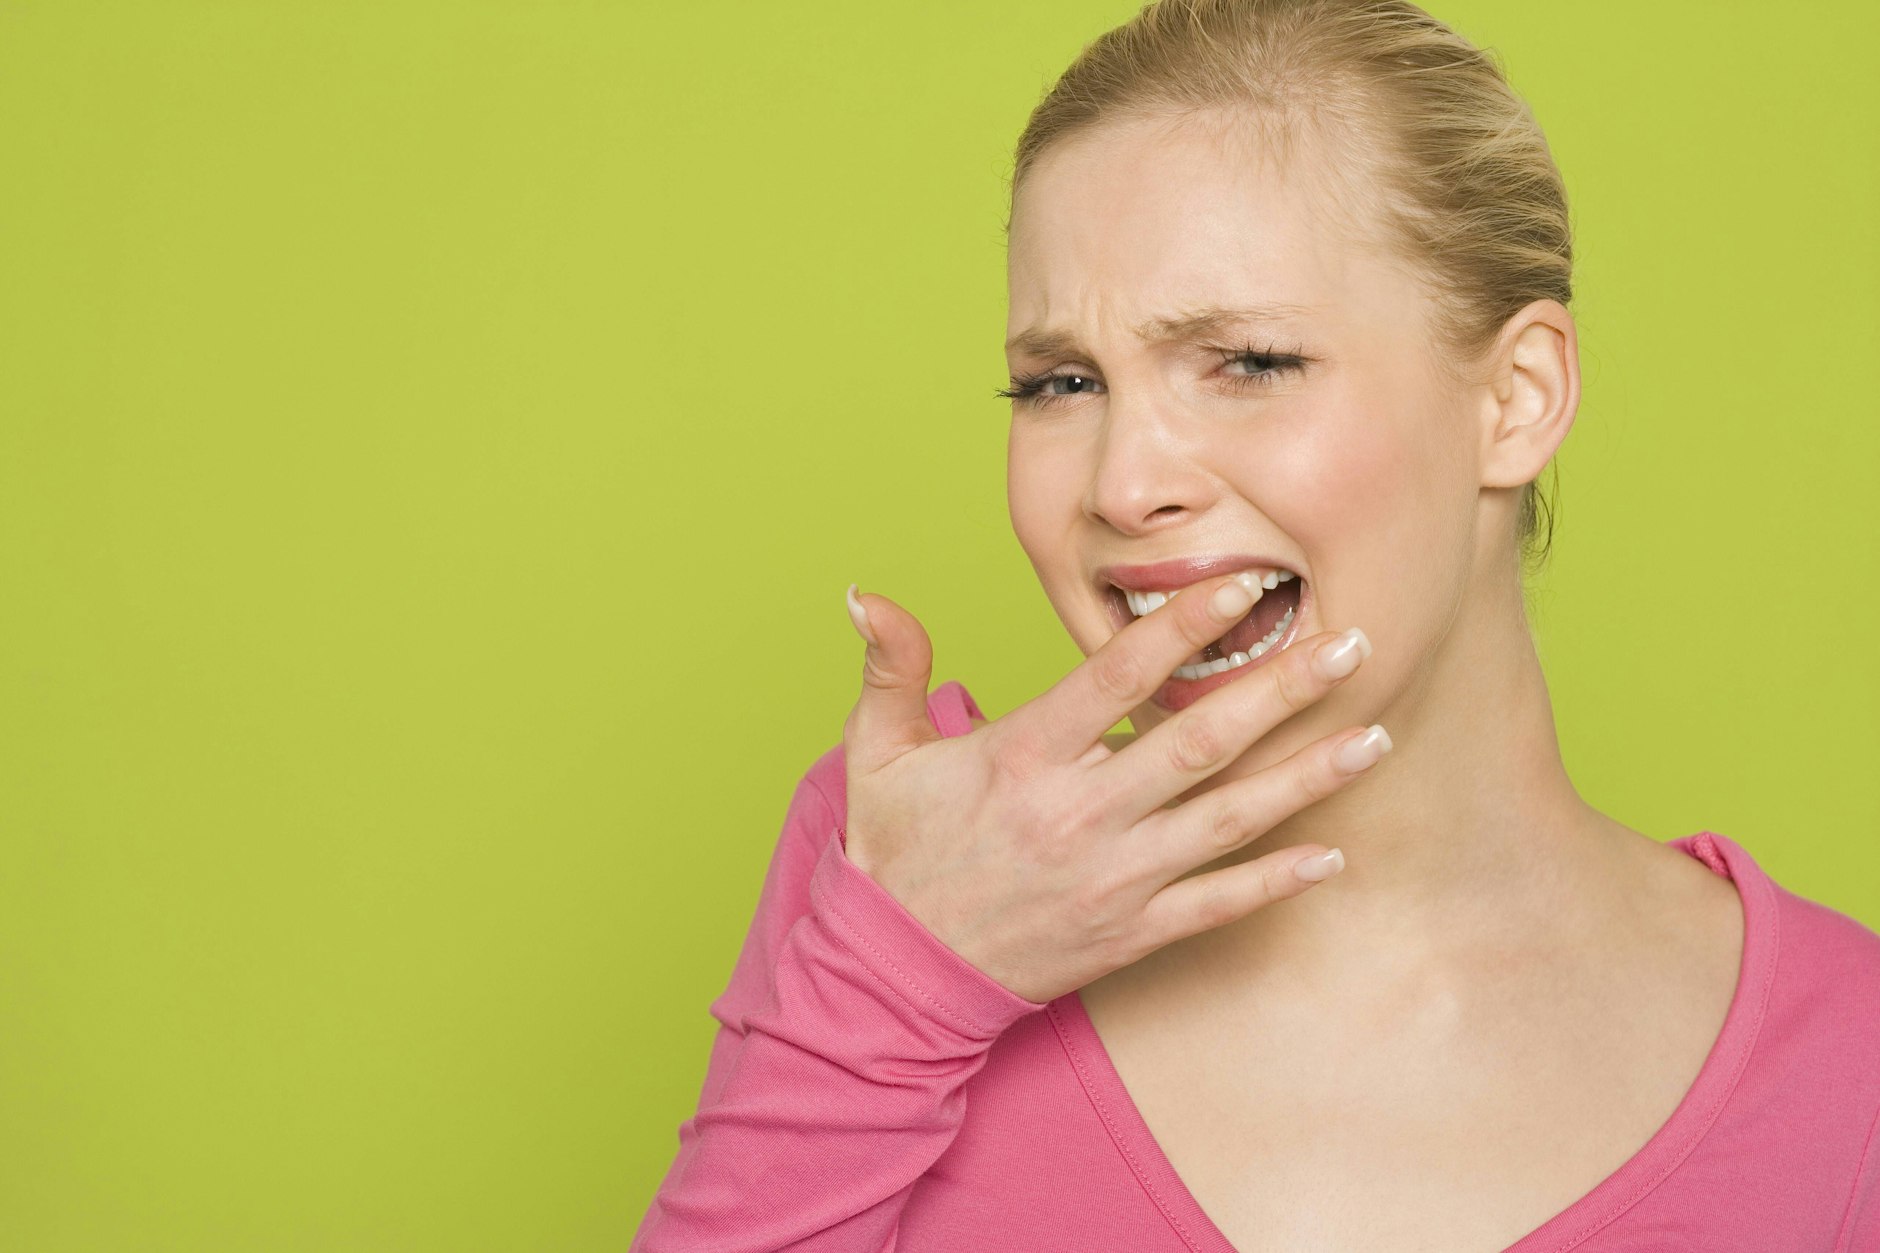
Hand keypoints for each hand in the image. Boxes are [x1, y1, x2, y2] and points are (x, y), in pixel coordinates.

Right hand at [839, 574, 1387, 1004]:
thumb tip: (865, 592)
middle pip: (1197, 741)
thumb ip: (890, 666)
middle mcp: (1078, 814)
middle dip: (1281, 690)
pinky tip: (1332, 855)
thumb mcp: (877, 752)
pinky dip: (1274, 881)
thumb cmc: (896, 851)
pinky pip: (1215, 904)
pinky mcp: (1128, 931)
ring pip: (1225, 820)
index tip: (1247, 585)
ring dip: (1305, 778)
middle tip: (1353, 645)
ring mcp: (1111, 877)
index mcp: (1023, 755)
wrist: (896, 974)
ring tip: (1373, 736)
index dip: (1186, 626)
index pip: (1119, 676)